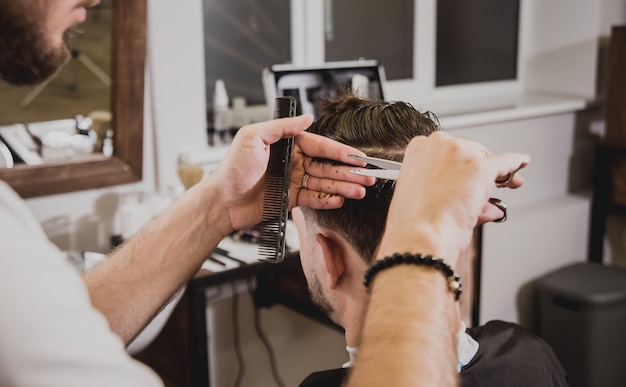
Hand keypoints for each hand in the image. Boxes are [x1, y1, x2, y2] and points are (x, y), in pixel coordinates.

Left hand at [207, 115, 373, 233]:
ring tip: (360, 190)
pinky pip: (314, 198)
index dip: (340, 152)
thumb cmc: (232, 168)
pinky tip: (340, 200)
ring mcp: (293, 180)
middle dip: (348, 171)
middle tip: (367, 176)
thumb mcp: (253, 137)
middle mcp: (292, 161)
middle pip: (327, 165)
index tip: (357, 157)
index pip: (319, 146)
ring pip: (324, 182)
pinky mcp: (291, 198)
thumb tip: (305, 117)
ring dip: (343, 186)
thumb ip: (282, 127)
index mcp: (286, 144)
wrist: (222, 200)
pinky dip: (328, 199)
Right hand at [377, 131, 528, 265]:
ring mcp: (460, 154)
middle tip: (492, 183)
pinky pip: (505, 163)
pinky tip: (521, 163)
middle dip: (480, 167)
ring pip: (486, 158)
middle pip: (469, 150)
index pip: (448, 150)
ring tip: (506, 185)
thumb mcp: (423, 199)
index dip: (460, 164)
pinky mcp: (480, 167)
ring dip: (496, 173)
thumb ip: (448, 192)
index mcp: (418, 150)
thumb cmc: (413, 224)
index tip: (465, 173)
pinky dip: (515, 164)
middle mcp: (438, 145)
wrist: (419, 236)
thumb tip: (480, 204)